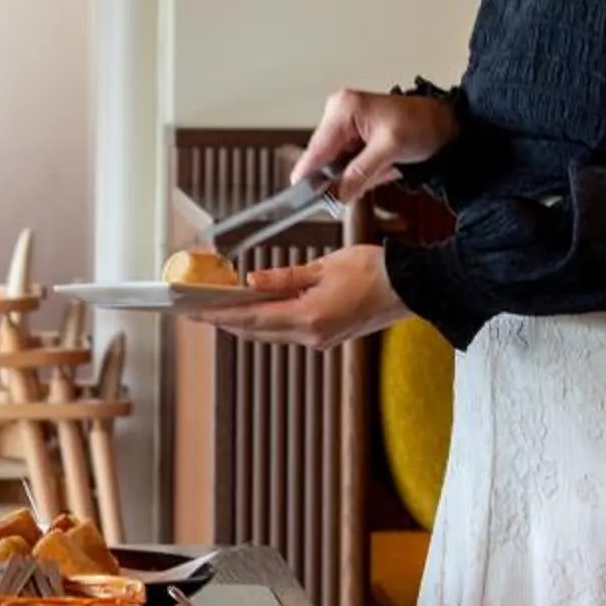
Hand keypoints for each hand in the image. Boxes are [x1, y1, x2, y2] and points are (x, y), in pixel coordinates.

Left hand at [202, 246, 410, 350]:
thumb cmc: (375, 272)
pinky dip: (268, 321)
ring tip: (220, 308)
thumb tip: (252, 280)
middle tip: (198, 309)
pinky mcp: (328, 336)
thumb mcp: (324, 266)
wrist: (411, 289)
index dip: (219, 314)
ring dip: (245, 321)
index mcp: (309, 317)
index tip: (194, 311)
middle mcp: (312, 335)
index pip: (251, 317)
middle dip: (225, 320)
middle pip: (256, 330)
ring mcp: (321, 339)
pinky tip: (258, 309)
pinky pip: (288, 331)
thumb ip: (284, 277)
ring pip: (271, 333)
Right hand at [297, 88, 455, 200]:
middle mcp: (338, 113)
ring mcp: (343, 124)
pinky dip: (363, 170)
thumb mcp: (389, 151)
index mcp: (342, 109)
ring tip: (385, 165)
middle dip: (347, 176)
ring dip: (358, 174)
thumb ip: (359, 173)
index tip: (305, 200)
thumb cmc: (421, 124)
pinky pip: (347, 163)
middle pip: (324, 160)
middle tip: (375, 174)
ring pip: (336, 165)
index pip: (315, 150)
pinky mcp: (351, 134)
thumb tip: (336, 193)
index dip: (309, 177)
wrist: (442, 123)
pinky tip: (383, 164)